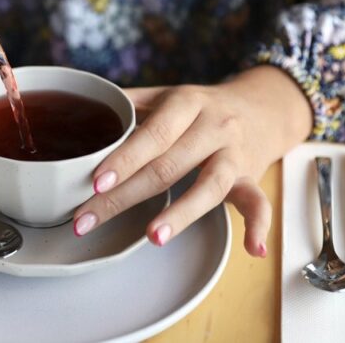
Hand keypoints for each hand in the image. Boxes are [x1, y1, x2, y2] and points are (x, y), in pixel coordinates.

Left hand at [72, 66, 312, 256]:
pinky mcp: (252, 176)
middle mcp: (213, 126)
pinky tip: (251, 249)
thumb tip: (83, 109)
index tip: (96, 182)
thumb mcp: (167, 95)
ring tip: (152, 236)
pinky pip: (259, 201)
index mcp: (186, 103)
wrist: (261, 106)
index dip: (124, 159)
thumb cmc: (201, 106)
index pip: (153, 134)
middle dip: (125, 196)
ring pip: (209, 186)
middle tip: (89, 219)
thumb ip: (128, 103)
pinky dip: (259, 226)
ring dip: (181, 214)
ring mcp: (234, 153)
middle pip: (168, 166)